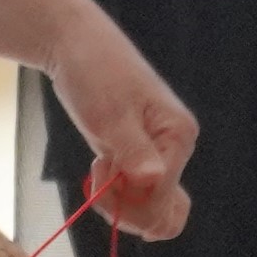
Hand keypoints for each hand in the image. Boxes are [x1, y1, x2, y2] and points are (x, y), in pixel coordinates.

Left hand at [45, 11, 202, 243]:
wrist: (78, 46)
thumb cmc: (95, 74)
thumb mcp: (110, 115)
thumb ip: (133, 151)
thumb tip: (153, 180)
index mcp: (178, 136)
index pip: (161, 197)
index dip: (127, 199)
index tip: (101, 168)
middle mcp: (176, 148)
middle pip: (162, 210)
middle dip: (126, 207)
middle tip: (99, 174)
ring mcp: (160, 153)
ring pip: (151, 207)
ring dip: (120, 202)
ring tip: (99, 167)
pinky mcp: (141, 155)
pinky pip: (141, 194)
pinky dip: (119, 194)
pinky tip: (103, 167)